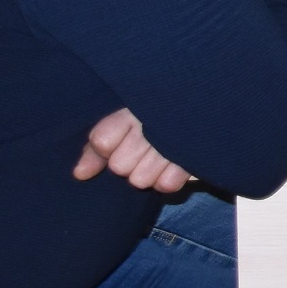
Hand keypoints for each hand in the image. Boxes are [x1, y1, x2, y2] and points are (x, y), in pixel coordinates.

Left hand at [72, 108, 189, 191]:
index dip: (107, 149)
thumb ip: (98, 148)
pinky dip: (168, 179)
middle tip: (145, 148)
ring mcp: (173, 142)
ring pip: (140, 180)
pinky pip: (166, 185)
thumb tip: (80, 175)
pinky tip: (174, 164)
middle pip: (119, 166)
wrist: (206, 102)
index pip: (102, 142)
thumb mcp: (126, 120)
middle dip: (129, 162)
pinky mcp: (193, 158)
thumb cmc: (160, 114)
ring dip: (149, 173)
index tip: (120, 139)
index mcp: (133, 108)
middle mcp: (151, 124)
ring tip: (161, 157)